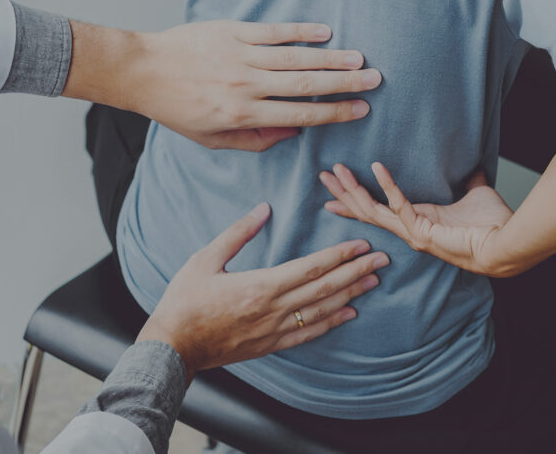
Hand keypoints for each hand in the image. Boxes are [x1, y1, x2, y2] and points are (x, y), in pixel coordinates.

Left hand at [131, 21, 381, 150]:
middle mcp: (245, 86)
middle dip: (344, 84)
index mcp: (242, 115)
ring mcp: (240, 56)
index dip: (334, 113)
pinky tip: (325, 32)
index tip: (360, 110)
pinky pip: (273, 32)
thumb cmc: (177, 108)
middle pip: (306, 86)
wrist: (144, 71)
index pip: (299, 116)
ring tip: (360, 59)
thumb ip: (254, 140)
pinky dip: (301, 31)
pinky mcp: (232, 32)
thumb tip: (293, 134)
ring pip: (295, 58)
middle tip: (375, 81)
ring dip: (331, 57)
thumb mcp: (212, 139)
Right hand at [137, 202, 388, 378]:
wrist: (173, 346)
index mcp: (260, 286)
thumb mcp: (205, 259)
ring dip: (351, 294)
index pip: (310, 267)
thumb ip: (237, 234)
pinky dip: (332, 323)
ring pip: (322, 311)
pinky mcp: (270, 345)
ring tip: (373, 281)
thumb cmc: (185, 301)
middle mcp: (273, 310)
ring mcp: (274, 331)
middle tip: (382, 259)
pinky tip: (349, 314)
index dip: (339, 255)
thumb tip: (263, 209)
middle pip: (325, 288)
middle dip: (356, 271)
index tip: (361, 244)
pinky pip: (308, 334)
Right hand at [319, 162, 515, 276]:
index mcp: (417, 223)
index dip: (355, 203)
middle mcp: (410, 231)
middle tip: (324, 176)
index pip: (377, 212)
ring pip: (372, 211)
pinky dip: (387, 185)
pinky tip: (376, 167)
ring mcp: (413, 233)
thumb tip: (474, 169)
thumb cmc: (492, 226)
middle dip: (344, 194)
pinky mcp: (421, 231)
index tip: (333, 196)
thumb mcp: (475, 195)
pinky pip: (399, 205)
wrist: (506, 243)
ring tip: (336, 171)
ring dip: (353, 190)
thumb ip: (469, 183)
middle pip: (366, 211)